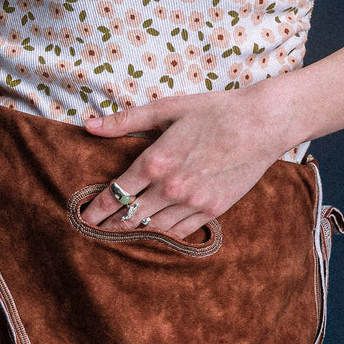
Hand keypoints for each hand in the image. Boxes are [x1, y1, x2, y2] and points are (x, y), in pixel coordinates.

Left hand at [81, 85, 290, 239]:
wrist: (260, 123)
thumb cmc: (213, 111)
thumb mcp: (167, 109)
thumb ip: (126, 120)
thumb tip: (89, 126)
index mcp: (156, 161)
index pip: (115, 193)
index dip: (96, 209)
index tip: (83, 217)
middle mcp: (171, 188)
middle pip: (130, 216)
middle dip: (109, 225)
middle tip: (94, 231)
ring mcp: (193, 203)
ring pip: (153, 229)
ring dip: (134, 232)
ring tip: (119, 234)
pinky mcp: (212, 210)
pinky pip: (180, 232)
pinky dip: (163, 235)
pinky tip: (154, 232)